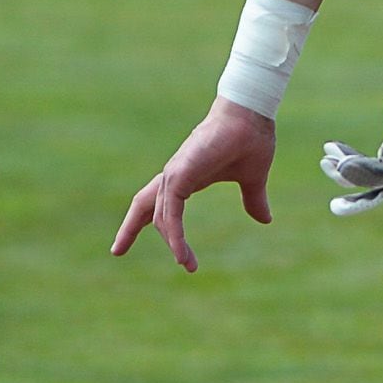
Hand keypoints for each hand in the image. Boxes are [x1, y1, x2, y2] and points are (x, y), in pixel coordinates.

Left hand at [111, 98, 276, 271]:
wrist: (252, 116)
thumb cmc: (251, 140)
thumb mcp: (252, 179)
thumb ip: (253, 200)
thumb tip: (265, 220)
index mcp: (186, 177)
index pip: (157, 201)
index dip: (144, 219)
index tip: (133, 233)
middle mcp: (174, 176)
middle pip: (144, 206)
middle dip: (130, 229)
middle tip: (116, 252)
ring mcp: (175, 175)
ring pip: (161, 216)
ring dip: (172, 243)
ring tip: (187, 265)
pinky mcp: (181, 175)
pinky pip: (171, 213)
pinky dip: (175, 235)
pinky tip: (182, 254)